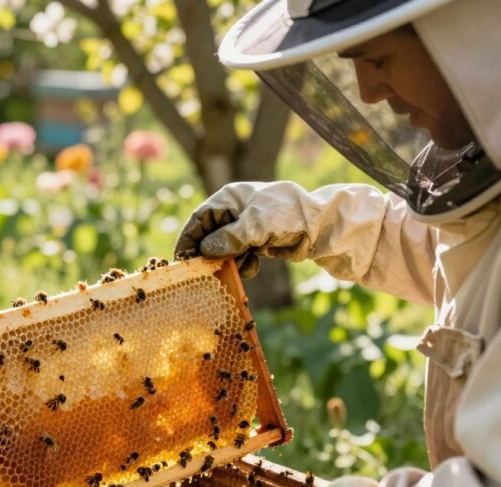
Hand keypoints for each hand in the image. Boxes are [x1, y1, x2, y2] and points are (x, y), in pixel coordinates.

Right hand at [175, 182, 313, 278]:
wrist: (320, 225)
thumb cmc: (286, 215)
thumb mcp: (254, 225)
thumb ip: (228, 238)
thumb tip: (205, 251)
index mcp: (229, 199)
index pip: (199, 218)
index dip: (188, 238)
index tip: (180, 259)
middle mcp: (235, 211)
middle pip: (210, 235)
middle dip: (209, 254)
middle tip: (203, 273)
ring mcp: (246, 227)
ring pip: (225, 249)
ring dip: (228, 261)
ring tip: (236, 269)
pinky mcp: (257, 241)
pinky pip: (240, 256)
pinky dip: (243, 264)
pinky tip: (253, 266)